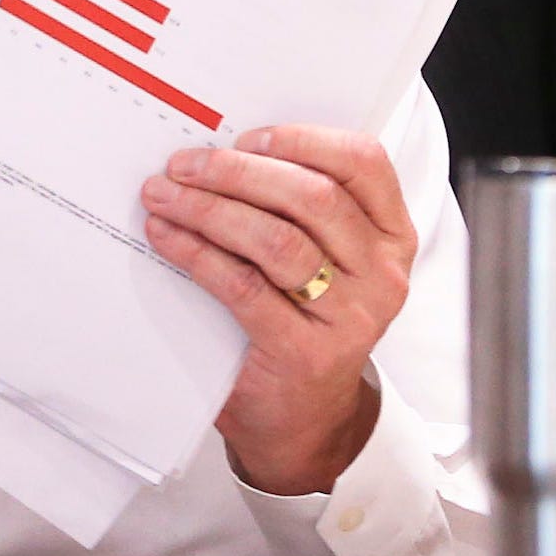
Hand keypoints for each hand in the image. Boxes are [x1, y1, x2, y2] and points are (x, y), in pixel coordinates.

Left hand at [139, 126, 416, 495]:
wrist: (303, 419)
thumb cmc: (305, 321)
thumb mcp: (324, 259)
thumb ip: (299, 208)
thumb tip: (223, 148)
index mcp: (391, 235)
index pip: (364, 163)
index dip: (303, 139)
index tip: (247, 136)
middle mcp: (381, 274)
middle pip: (313, 198)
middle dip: (239, 171)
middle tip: (184, 163)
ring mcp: (350, 317)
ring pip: (278, 239)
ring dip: (210, 208)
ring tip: (164, 195)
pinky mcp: (305, 352)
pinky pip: (244, 286)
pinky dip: (198, 253)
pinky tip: (167, 237)